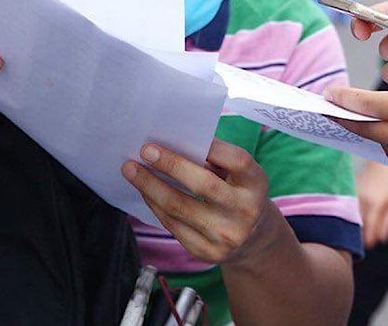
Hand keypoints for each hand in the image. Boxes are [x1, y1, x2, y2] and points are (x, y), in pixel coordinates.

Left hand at [123, 138, 287, 266]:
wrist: (253, 239)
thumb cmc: (238, 192)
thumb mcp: (239, 174)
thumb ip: (216, 159)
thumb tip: (172, 143)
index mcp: (255, 183)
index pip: (236, 160)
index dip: (211, 147)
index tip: (180, 135)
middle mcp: (245, 210)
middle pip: (203, 185)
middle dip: (170, 165)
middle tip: (145, 151)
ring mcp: (226, 235)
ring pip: (179, 208)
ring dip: (150, 186)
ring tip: (131, 170)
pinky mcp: (208, 252)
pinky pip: (173, 226)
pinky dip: (155, 205)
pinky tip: (144, 191)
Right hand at [356, 161, 387, 248]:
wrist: (381, 163)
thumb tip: (382, 239)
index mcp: (376, 204)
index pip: (369, 228)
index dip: (368, 240)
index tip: (369, 246)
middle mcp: (362, 200)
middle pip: (357, 225)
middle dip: (359, 235)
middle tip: (362, 242)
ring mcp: (353, 194)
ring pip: (349, 216)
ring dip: (352, 225)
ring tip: (356, 231)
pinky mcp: (348, 190)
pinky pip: (346, 207)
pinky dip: (348, 215)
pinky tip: (351, 218)